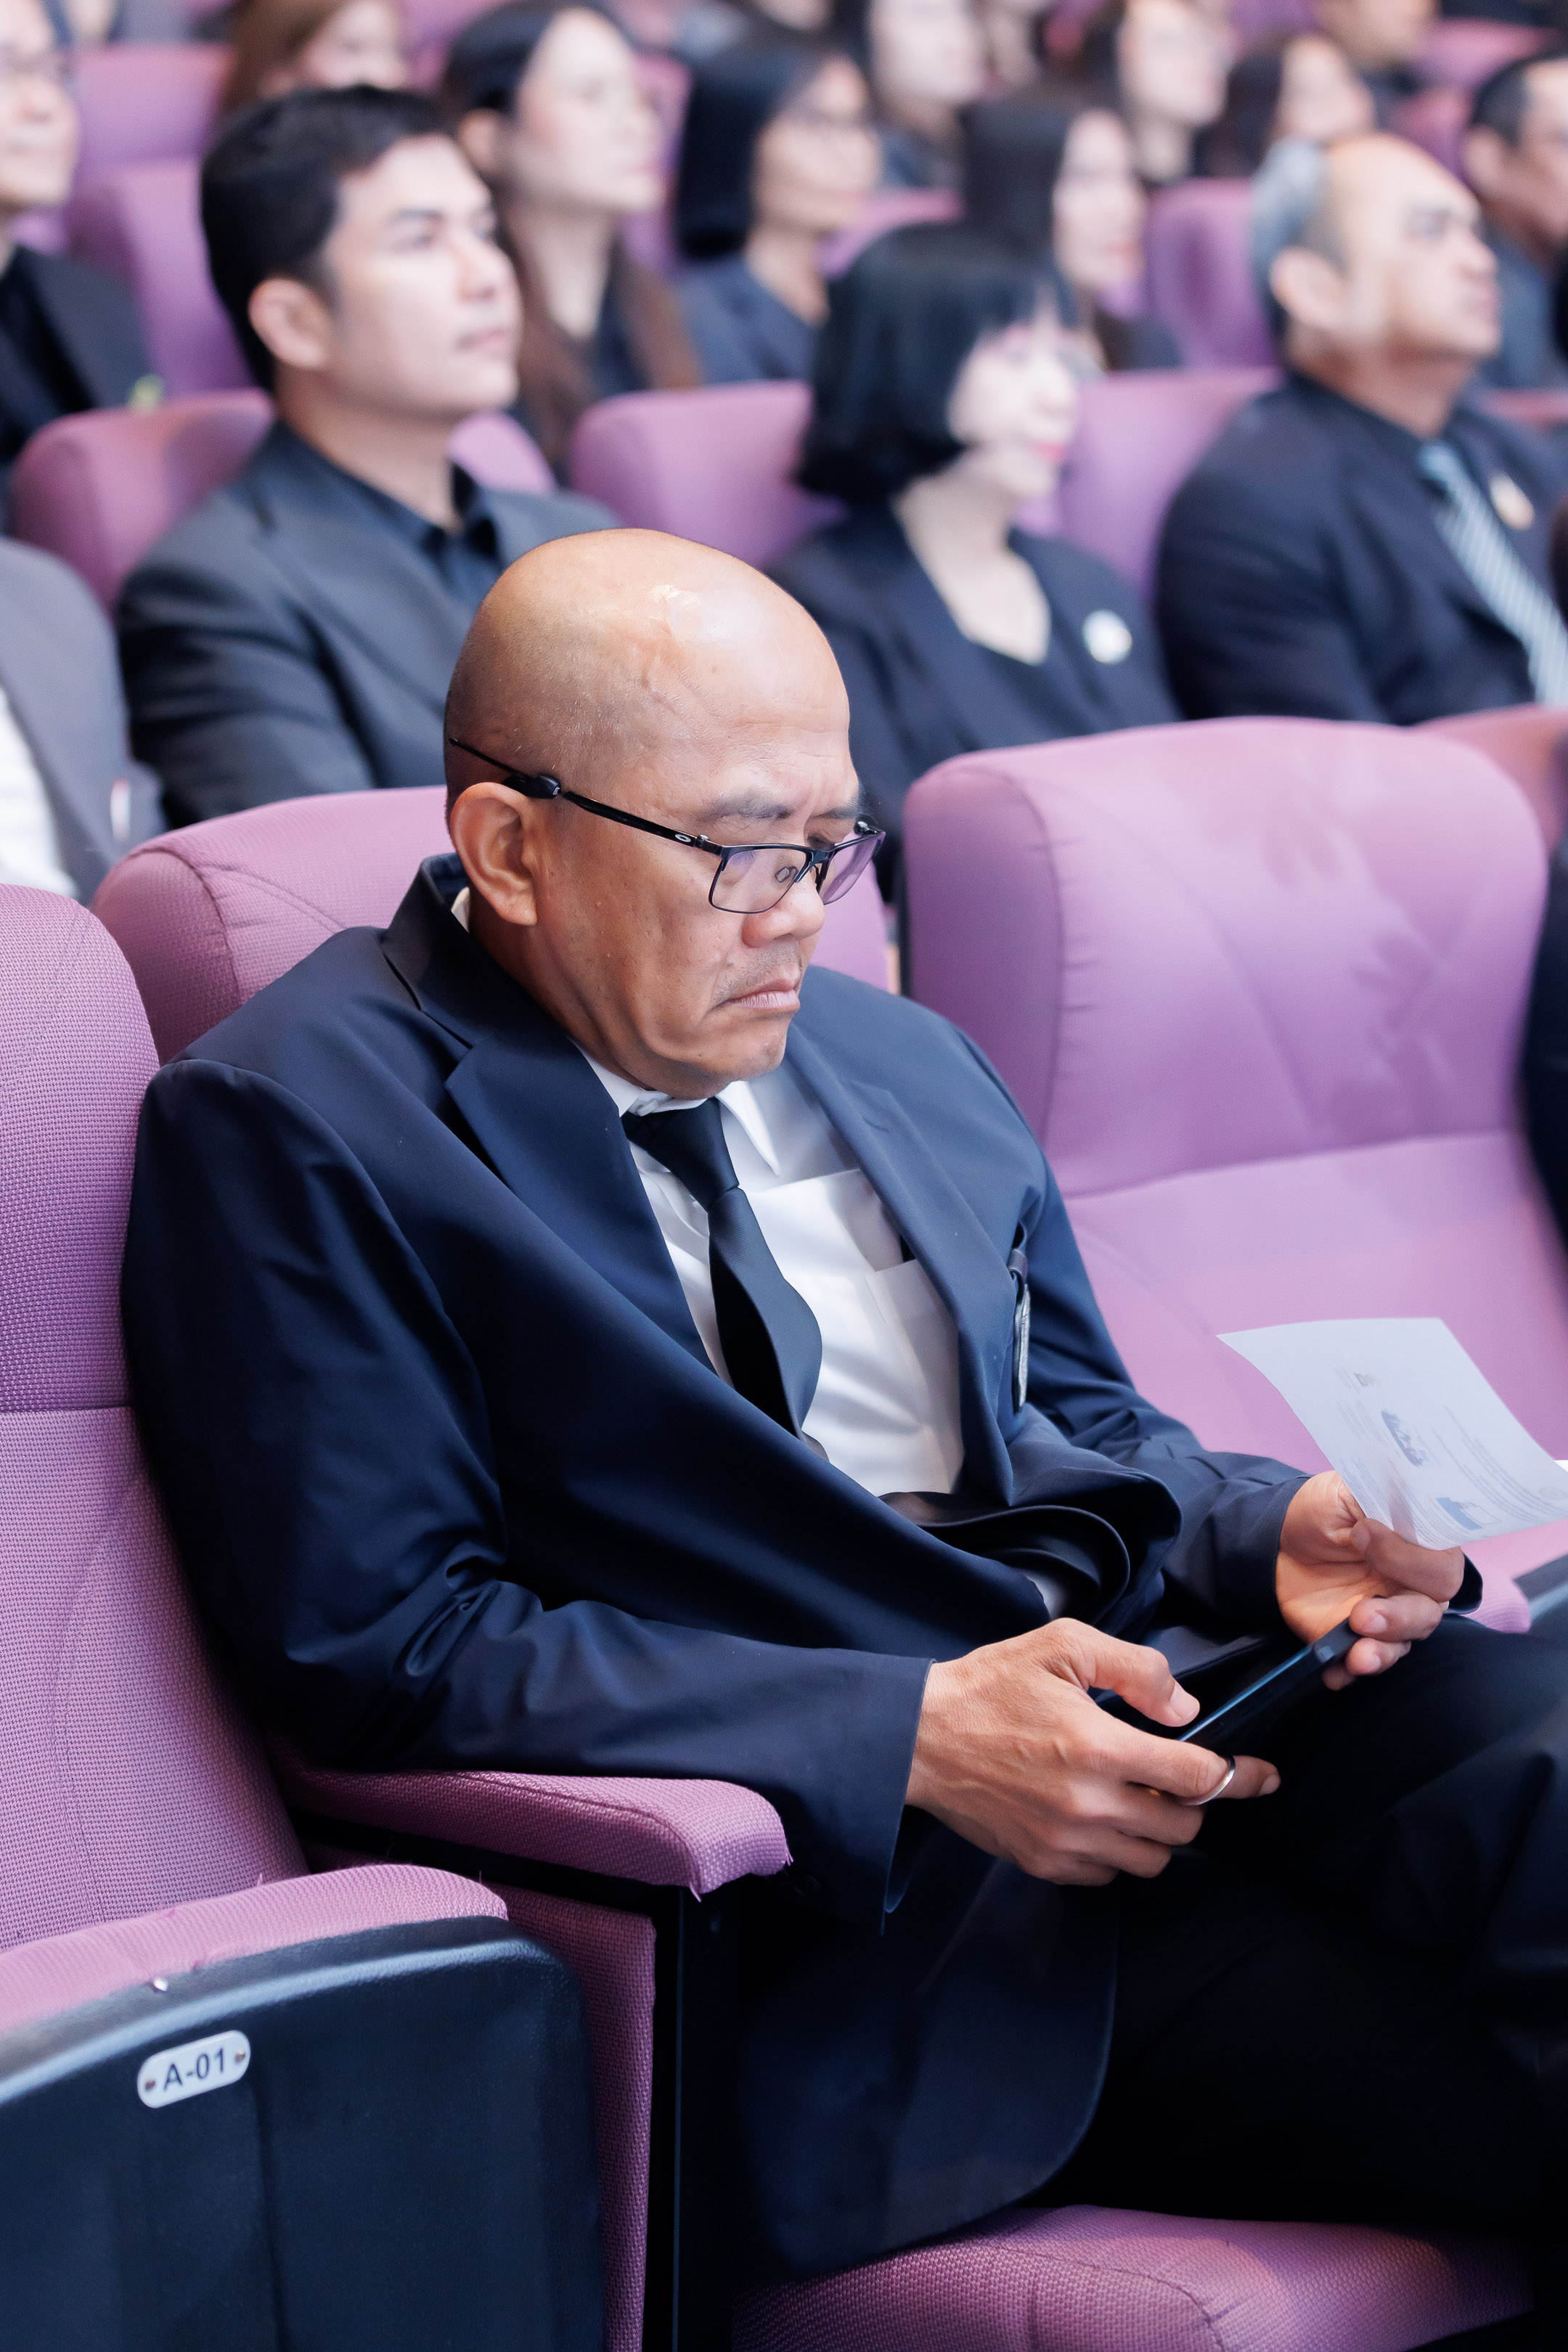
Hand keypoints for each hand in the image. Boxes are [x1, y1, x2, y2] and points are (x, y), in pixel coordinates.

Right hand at [905, 1620, 1277, 1886]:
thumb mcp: (1063, 1646)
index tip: (1264, 1776)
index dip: (1241, 1776)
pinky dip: (1118, 1852)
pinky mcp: (1042, 1863)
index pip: (1198, 1776)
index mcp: (1099, 1747)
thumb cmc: (990, 1686)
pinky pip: (1108, 1876)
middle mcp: (1089, 1804)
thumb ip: (1135, 1669)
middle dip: (1192, 1802)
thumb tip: (1184, 1710)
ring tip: (1138, 1797)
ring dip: (1159, 1832)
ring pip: (1151, 1861)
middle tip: (1175, 1775)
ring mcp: (1065, 1842)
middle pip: (1183, 1827)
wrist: (918, 1739)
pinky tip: (1100, 1817)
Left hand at [1276, 1471, 1463, 1686]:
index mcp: (1420, 1548)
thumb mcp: (1347, 1490)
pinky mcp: (1354, 1640)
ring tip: (1358, 1653)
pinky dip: (1349, 1670)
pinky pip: (1362, 1662)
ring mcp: (1386, 1616)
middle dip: (1400, 1617)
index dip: (1415, 1561)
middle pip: (1429, 1613)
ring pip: (1402, 1644)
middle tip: (1363, 1612)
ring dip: (1382, 1651)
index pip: (1444, 1565)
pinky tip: (1335, 1670)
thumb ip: (1376, 1501)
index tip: (1367, 1534)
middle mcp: (1412, 1587)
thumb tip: (1383, 1521)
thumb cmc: (1323, 1511)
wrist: (1275, 1540)